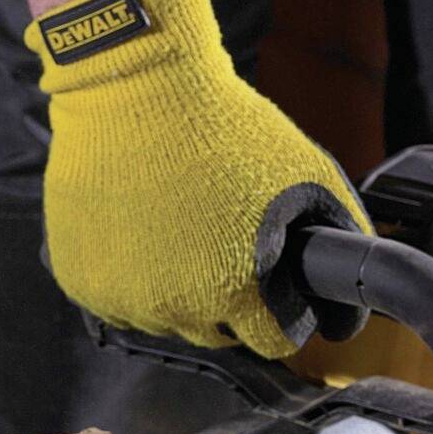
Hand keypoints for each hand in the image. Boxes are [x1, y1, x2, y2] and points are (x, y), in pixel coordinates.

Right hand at [27, 0, 367, 357]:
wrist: (134, 90)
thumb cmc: (221, 127)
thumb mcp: (307, 175)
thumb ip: (339, 236)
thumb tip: (352, 288)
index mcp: (234, 291)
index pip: (274, 343)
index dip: (286, 315)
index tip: (280, 291)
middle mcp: (174, 308)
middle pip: (218, 336)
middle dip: (232, 302)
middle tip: (228, 245)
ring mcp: (121, 299)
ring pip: (165, 320)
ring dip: (178, 290)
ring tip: (183, 231)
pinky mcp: (80, 281)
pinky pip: (116, 301)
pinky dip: (131, 277)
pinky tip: (143, 231)